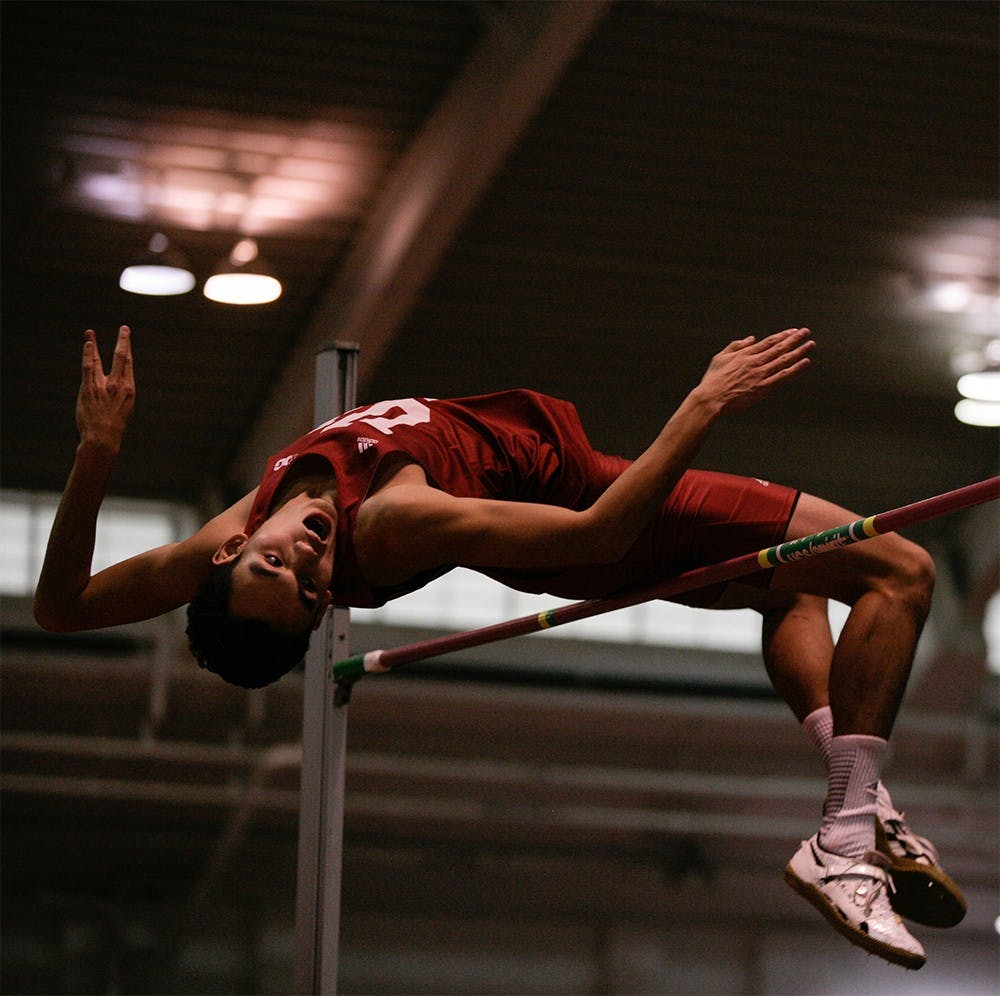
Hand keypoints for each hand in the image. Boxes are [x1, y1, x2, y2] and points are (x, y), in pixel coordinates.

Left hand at [76, 325, 135, 450]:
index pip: (129, 363)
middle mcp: (118, 385)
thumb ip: (120, 392)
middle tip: (124, 328)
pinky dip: (88, 354)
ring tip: (90, 332)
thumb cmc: (114, 425)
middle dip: (124, 341)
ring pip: (100, 359)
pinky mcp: (89, 388)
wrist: (103, 437)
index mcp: (129, 389)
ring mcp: (103, 386)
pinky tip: (88, 344)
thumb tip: (118, 382)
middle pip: (121, 357)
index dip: (128, 348)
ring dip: (94, 343)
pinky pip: (89, 367)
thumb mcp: (125, 407)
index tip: (127, 337)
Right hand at [697, 327, 813, 412]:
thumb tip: (751, 339)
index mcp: (745, 354)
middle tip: (806, 332)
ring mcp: (760, 375)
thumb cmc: (713, 379)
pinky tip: (805, 362)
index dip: (783, 336)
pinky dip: (795, 368)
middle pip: (779, 348)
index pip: (769, 342)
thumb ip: (736, 346)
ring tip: (810, 344)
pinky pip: (783, 376)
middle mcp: (755, 362)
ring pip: (784, 360)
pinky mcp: (763, 388)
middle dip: (794, 339)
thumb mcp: (720, 357)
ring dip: (799, 351)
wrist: (711, 398)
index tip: (794, 331)